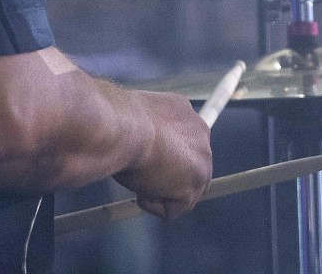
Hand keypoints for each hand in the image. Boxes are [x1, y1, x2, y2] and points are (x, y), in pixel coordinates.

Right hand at [113, 91, 211, 219]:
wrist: (124, 128)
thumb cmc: (120, 119)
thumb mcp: (138, 116)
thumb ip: (151, 131)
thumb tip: (142, 147)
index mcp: (185, 112)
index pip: (183, 142)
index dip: (164, 156)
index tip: (145, 158)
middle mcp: (201, 134)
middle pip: (190, 168)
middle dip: (167, 177)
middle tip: (141, 173)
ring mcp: (202, 163)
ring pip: (184, 192)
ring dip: (159, 191)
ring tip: (138, 177)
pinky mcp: (193, 187)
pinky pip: (172, 209)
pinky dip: (152, 204)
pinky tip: (140, 187)